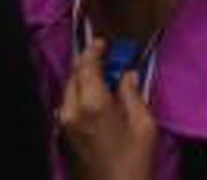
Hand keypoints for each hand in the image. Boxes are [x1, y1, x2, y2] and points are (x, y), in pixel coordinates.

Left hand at [57, 41, 157, 179]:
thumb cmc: (133, 163)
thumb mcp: (144, 125)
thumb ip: (133, 94)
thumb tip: (127, 76)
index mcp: (93, 103)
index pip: (87, 65)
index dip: (94, 50)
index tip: (102, 43)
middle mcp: (72, 111)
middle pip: (74, 76)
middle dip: (87, 64)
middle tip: (103, 59)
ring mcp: (64, 126)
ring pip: (68, 92)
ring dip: (81, 81)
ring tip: (100, 80)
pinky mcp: (62, 138)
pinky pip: (67, 108)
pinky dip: (77, 97)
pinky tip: (93, 102)